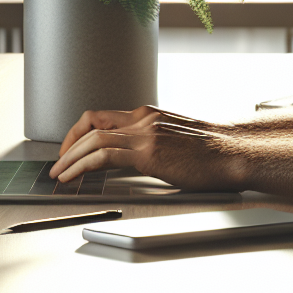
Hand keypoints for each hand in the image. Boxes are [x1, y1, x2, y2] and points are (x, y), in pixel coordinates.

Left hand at [51, 106, 246, 191]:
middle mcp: (145, 118)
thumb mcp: (177, 139)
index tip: (72, 149)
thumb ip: (154, 143)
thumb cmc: (213, 151)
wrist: (234, 152)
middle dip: (68, 145)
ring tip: (59, 175)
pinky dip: (81, 166)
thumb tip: (136, 160)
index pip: (104, 116)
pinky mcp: (149, 152)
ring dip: (69, 158)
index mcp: (150, 114)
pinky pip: (103, 155)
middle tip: (58, 164)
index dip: (80, 132)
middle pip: (91, 123)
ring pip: (92, 138)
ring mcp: (146, 133)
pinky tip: (73, 178)